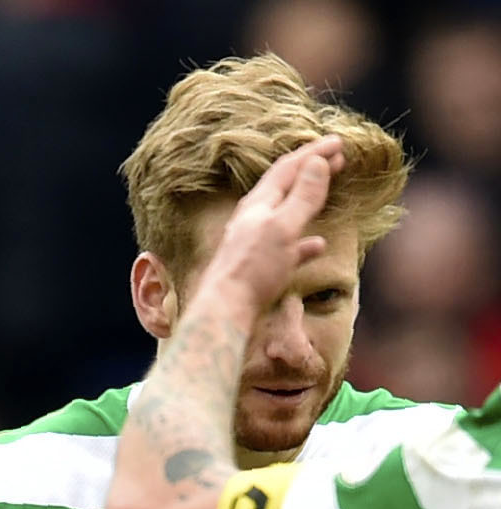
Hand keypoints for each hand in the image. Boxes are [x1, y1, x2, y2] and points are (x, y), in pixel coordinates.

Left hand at [196, 134, 343, 314]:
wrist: (225, 311)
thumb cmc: (252, 269)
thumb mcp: (282, 227)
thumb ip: (301, 196)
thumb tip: (316, 162)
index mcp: (258, 205)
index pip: (288, 168)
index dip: (313, 152)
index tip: (339, 141)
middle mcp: (253, 219)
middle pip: (286, 186)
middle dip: (312, 170)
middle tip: (337, 158)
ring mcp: (254, 242)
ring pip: (286, 214)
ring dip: (309, 199)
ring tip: (328, 190)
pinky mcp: (259, 267)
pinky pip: (287, 248)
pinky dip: (305, 241)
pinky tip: (318, 245)